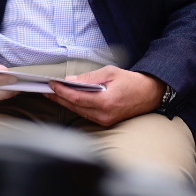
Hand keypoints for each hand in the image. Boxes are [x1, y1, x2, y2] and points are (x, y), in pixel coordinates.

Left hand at [45, 66, 163, 127]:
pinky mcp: (106, 122)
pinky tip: (69, 100)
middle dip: (59, 98)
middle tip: (46, 90)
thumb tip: (71, 80)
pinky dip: (76, 106)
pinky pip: (86, 114)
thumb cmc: (132, 82)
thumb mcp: (110, 73)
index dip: (62, 91)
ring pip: (79, 112)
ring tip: (54, 94)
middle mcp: (104, 114)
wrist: (150, 94)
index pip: (77, 98)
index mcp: (106, 101)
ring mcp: (105, 120)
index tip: (51, 84)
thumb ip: (89, 78)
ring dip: (66, 103)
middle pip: (75, 107)